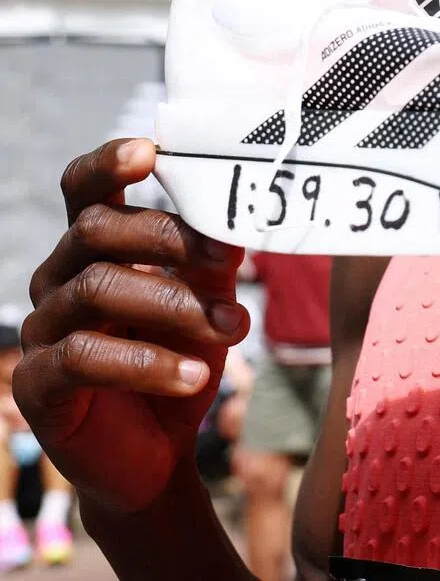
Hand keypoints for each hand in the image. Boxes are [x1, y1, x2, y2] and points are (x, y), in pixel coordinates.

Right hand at [13, 139, 247, 513]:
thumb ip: (214, 259)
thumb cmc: (182, 355)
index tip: (151, 150)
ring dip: (175, 306)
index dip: (110, 162)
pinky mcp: (37, 384)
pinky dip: (149, 364)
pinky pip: (83, 357)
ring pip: (97, 289)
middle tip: (231, 259)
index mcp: (96, 246)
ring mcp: (43, 329)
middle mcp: (60, 277)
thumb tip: (238, 221)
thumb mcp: (208, 300)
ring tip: (234, 328)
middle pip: (98, 230)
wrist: (157, 452)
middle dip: (171, 239)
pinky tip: (196, 376)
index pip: (85, 188)